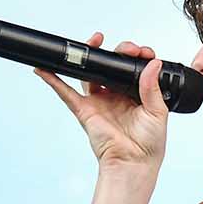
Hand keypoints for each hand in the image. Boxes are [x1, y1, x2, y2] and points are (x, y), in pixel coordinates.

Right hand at [34, 31, 168, 167]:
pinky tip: (45, 68)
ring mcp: (99, 101)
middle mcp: (115, 95)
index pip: (132, 69)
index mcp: (135, 94)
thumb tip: (153, 64)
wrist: (134, 163)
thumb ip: (152, 87)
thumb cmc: (149, 144)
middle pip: (110, 66)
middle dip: (116, 51)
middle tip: (124, 49)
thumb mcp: (157, 112)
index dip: (136, 57)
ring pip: (89, 73)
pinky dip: (54, 80)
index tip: (142, 52)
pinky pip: (66, 92)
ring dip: (87, 56)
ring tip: (93, 40)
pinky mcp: (85, 110)